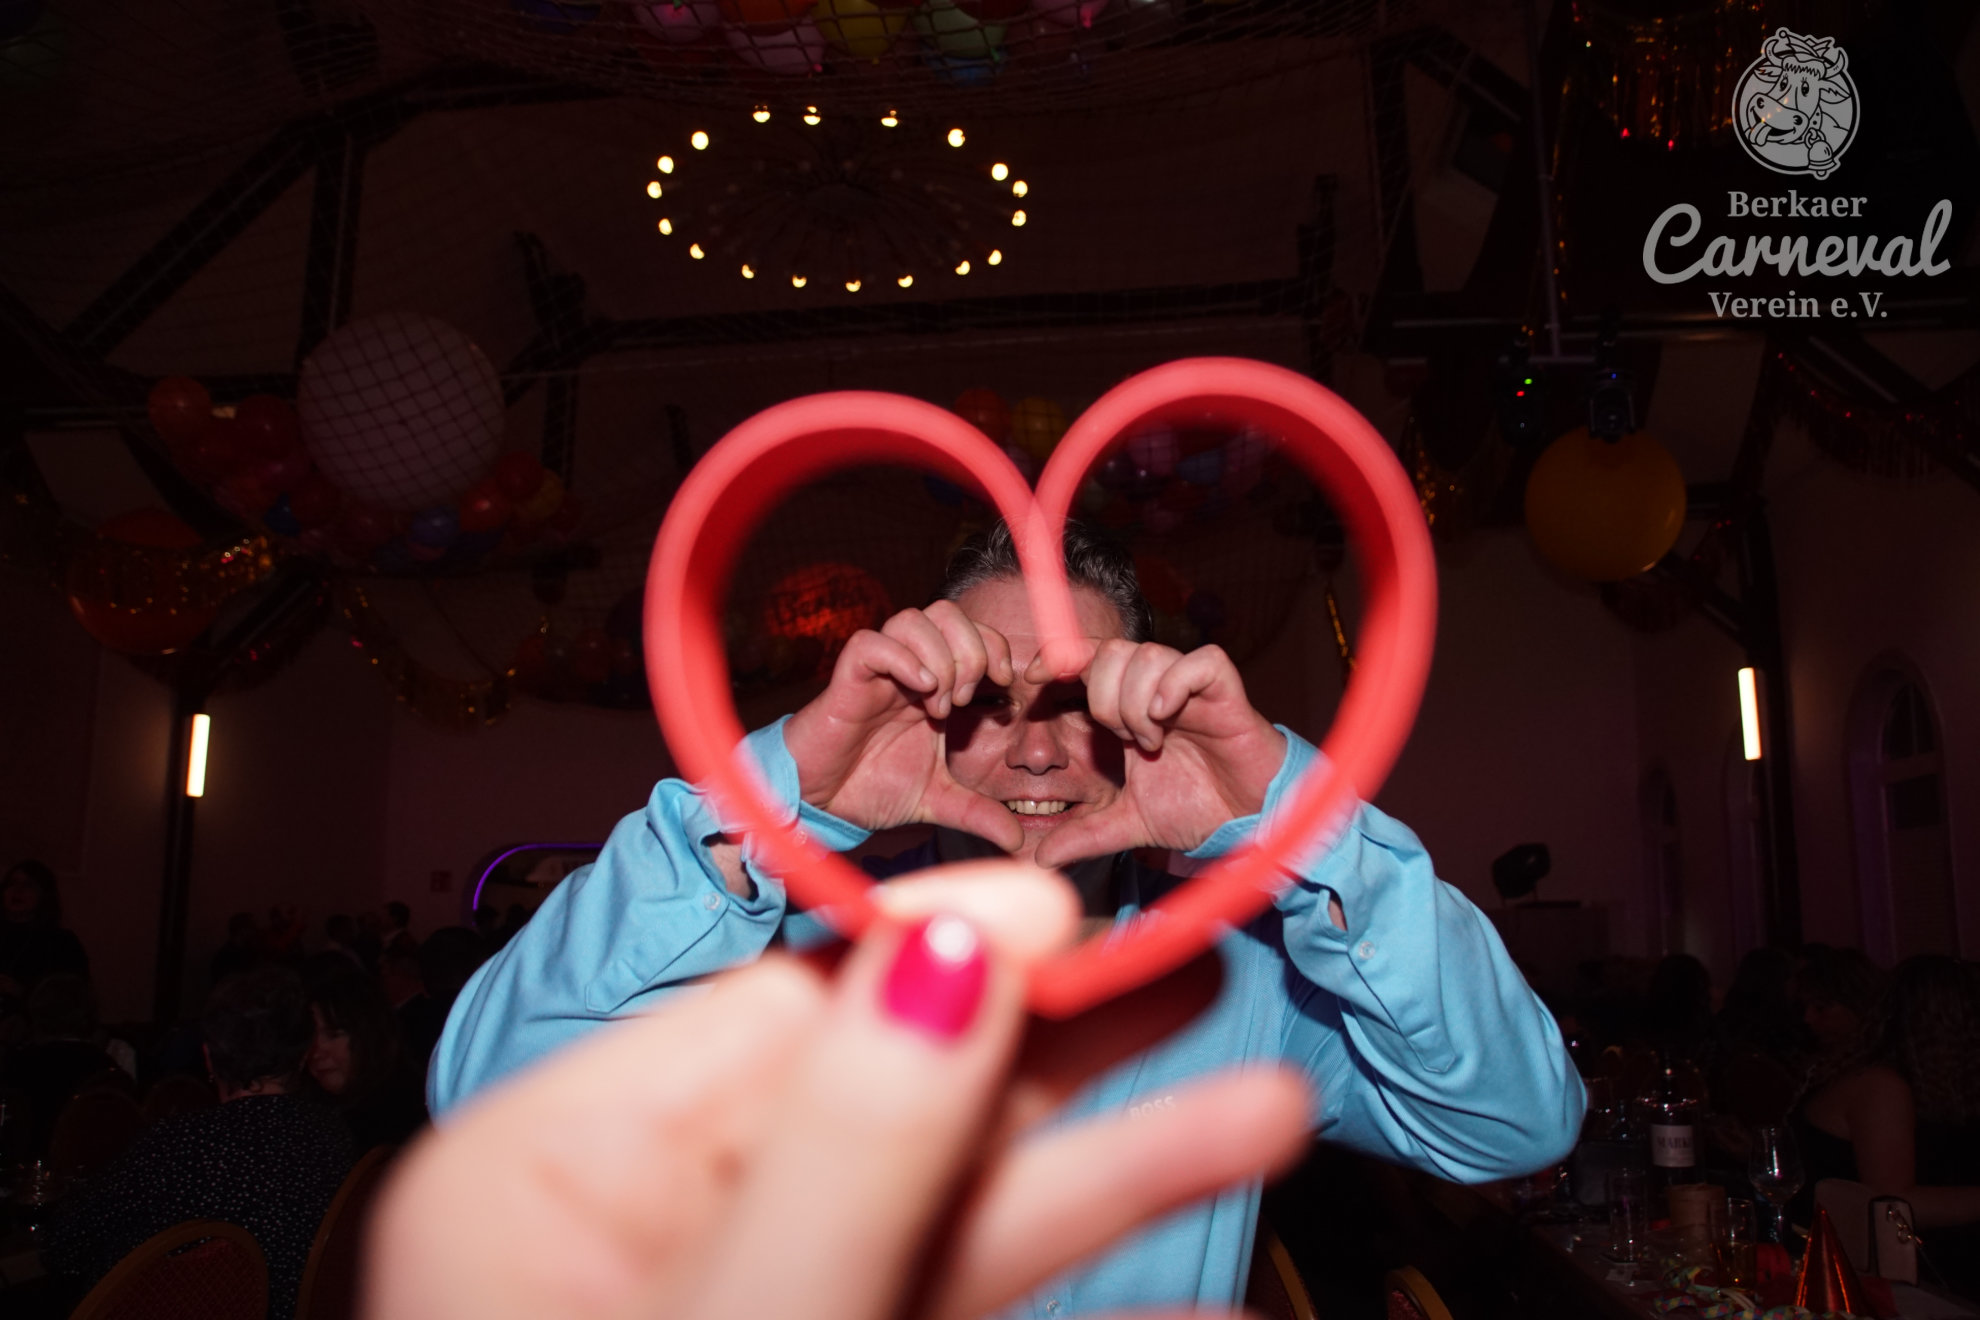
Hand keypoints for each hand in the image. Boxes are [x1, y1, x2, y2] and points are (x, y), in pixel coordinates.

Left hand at [364, 865, 1309, 1319]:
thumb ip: (852, 1149)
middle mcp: (648, 1235)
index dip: (946, 947)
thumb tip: (958, 940)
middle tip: (1209, 983)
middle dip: (1066, 1058)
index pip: (782, 1005)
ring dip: (1113, 1175)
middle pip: (892, 1098)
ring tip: (1266, 1117)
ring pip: (950, 1215)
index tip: (1084, 908)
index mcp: (556, 1175)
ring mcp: (746, 1317)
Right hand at [784, 602, 1025, 851]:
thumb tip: (1017, 839)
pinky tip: (918, 692)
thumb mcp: (938, 801)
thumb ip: (978, 812)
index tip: (1003, 687)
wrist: (821, 802)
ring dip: (938, 658)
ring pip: (912, 620)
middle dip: (970, 650)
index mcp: (934, 684)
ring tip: (938, 705)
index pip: (973, 632)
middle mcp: (908, 669)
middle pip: (947, 614)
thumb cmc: (871, 788)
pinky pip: (871, 643)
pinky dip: (901, 659)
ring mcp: (878, 671)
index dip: (995, 647)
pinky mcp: (847, 680)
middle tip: (964, 699)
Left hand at [1032, 641, 1285, 869]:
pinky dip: (1174, 686)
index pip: (1090, 661)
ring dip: (1136, 700)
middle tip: (1121, 737)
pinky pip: (1198, 662)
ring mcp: (1192, 689)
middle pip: (1113, 651)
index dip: (1060, 660)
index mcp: (1132, 709)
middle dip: (1102, 693)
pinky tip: (1167, 720)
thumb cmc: (1200, 811)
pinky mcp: (1227, 693)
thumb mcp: (1129, 823)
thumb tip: (1041, 859)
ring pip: (1148, 655)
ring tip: (1151, 741)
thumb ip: (1086, 833)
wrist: (1250, 824)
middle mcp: (1159, 691)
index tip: (1033, 681)